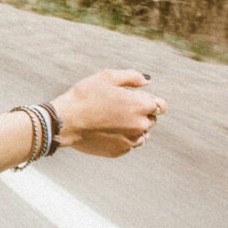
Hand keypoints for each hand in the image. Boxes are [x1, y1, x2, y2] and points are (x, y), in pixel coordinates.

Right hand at [50, 69, 165, 157]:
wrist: (65, 121)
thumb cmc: (84, 96)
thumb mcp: (106, 77)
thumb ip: (132, 77)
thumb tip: (147, 81)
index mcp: (141, 105)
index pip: (161, 105)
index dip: (148, 100)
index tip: (134, 99)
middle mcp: (141, 125)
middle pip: (151, 119)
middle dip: (140, 113)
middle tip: (117, 108)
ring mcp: (131, 140)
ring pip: (141, 134)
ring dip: (132, 127)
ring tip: (111, 121)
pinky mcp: (119, 151)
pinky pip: (128, 144)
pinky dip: (121, 138)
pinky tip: (104, 130)